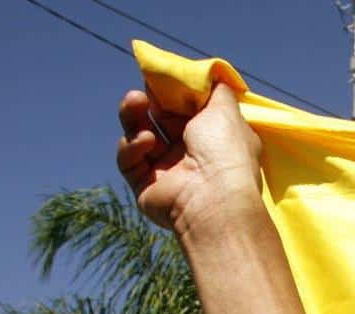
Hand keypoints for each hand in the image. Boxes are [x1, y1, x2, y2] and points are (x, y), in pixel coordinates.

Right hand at [117, 81, 262, 234]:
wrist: (213, 199)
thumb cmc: (224, 151)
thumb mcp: (225, 108)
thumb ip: (214, 88)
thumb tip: (208, 73)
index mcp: (212, 137)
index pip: (183, 109)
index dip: (168, 92)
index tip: (157, 77)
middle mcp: (191, 155)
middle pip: (158, 120)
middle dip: (146, 102)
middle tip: (142, 92)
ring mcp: (168, 172)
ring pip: (139, 136)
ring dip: (133, 117)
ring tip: (135, 103)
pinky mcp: (146, 187)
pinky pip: (129, 161)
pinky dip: (132, 147)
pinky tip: (145, 142)